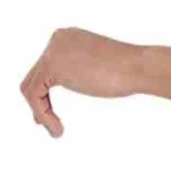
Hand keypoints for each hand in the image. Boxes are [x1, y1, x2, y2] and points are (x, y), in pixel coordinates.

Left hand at [20, 27, 139, 136]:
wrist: (138, 67)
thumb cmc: (130, 73)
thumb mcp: (97, 71)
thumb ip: (78, 75)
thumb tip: (60, 92)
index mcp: (68, 38)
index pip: (46, 67)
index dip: (44, 94)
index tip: (48, 116)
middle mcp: (57, 40)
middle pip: (35, 76)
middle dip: (39, 103)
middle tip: (47, 125)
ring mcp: (52, 50)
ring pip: (31, 87)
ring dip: (42, 113)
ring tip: (57, 132)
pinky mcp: (51, 65)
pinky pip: (34, 95)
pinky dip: (43, 115)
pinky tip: (59, 129)